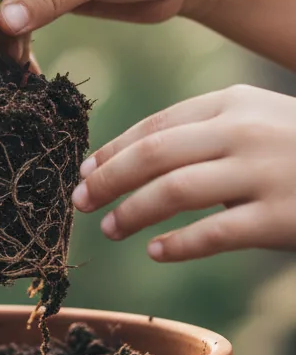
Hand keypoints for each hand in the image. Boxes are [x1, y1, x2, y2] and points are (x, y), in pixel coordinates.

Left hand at [70, 84, 295, 260]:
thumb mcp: (258, 120)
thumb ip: (205, 131)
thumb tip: (130, 160)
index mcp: (232, 102)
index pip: (154, 125)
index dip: (112, 150)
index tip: (84, 169)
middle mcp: (244, 131)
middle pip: (152, 155)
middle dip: (106, 179)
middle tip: (79, 200)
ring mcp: (265, 172)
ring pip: (173, 192)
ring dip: (132, 212)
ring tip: (110, 229)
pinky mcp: (283, 215)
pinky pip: (214, 233)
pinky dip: (177, 245)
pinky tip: (155, 252)